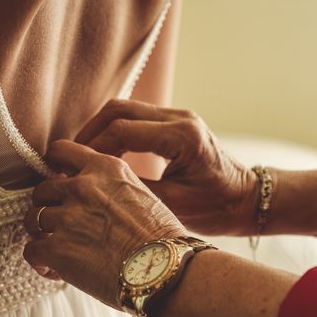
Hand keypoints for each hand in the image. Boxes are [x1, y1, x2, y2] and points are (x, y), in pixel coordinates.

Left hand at [23, 140, 185, 307]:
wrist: (165, 270)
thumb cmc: (162, 239)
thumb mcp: (142, 193)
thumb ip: (111, 187)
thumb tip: (94, 199)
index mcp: (105, 168)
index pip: (61, 150)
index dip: (53, 167)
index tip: (57, 180)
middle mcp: (83, 187)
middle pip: (42, 188)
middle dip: (48, 206)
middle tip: (61, 224)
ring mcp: (68, 217)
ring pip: (33, 218)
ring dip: (42, 233)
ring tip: (57, 248)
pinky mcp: (57, 248)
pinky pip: (31, 250)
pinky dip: (40, 261)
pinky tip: (55, 270)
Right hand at [75, 99, 258, 235]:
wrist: (247, 198)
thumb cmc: (217, 207)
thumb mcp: (173, 205)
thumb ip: (134, 189)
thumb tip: (93, 185)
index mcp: (182, 137)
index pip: (122, 131)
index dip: (91, 148)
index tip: (71, 168)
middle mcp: (180, 118)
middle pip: (119, 110)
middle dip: (88, 132)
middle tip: (68, 158)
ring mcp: (178, 116)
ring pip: (125, 109)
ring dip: (98, 130)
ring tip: (81, 156)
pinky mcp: (175, 122)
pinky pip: (135, 118)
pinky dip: (113, 132)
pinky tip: (102, 155)